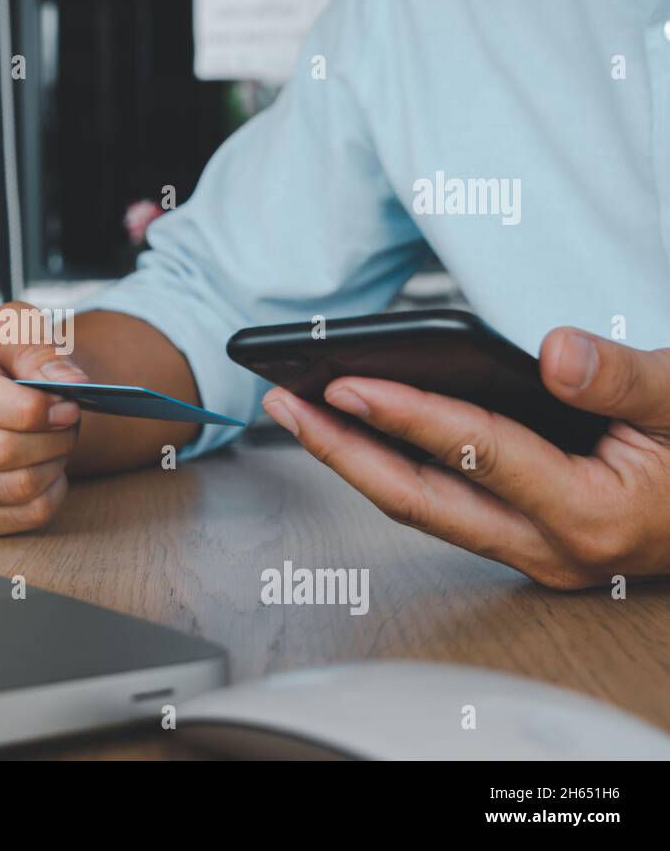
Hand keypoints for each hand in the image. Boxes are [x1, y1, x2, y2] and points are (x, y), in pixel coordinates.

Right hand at [0, 302, 87, 535]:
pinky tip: (44, 465)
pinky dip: (49, 493)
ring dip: (53, 464)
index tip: (64, 403)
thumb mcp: (10, 327)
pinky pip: (18, 518)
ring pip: (10, 488)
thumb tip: (69, 384)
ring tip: (57, 438)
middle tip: (70, 419)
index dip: (24, 407)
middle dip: (49, 436)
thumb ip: (38, 348)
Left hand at [260, 327, 669, 588]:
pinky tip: (360, 433)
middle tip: (283, 403)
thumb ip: (625, 379)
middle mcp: (550, 550)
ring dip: (355, 460)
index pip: (475, 453)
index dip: (407, 414)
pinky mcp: (524, 545)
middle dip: (340, 450)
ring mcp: (533, 556)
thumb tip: (554, 351)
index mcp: (592, 515)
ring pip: (422, 508)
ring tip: (302, 411)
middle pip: (418, 499)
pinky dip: (394, 467)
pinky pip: (443, 507)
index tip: (346, 383)